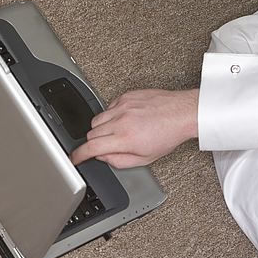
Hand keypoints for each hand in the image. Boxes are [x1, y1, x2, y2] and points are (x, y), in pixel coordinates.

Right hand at [70, 88, 198, 167]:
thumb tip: (103, 157)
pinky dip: (111, 116)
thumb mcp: (145, 159)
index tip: (75, 158)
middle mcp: (121, 120)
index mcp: (125, 138)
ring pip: (96, 120)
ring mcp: (123, 106)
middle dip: (94, 142)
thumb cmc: (168, 135)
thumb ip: (119, 161)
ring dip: (101, 129)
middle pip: (91, 133)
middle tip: (105, 146)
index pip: (91, 147)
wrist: (183, 113)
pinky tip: (125, 120)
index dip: (78, 155)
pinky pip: (108, 108)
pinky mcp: (126, 96)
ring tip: (117, 133)